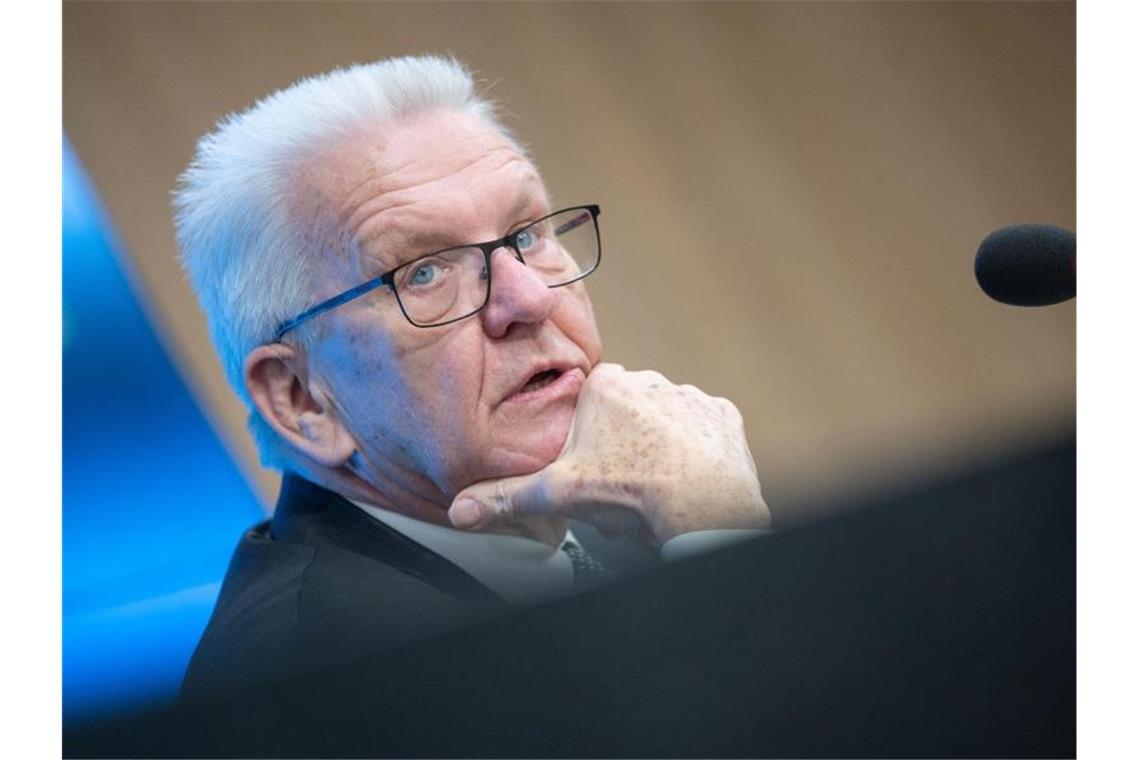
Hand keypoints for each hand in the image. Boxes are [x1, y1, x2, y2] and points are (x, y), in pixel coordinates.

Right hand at [448, 363, 770, 546]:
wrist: (701, 508)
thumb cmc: (632, 493)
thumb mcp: (557, 494)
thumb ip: (505, 497)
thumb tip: (462, 509)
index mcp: (605, 387)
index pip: (587, 402)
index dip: (585, 439)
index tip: (590, 463)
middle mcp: (649, 380)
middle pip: (625, 411)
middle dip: (621, 442)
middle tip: (620, 479)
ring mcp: (689, 397)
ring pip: (665, 419)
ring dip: (659, 444)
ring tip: (654, 481)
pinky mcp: (721, 416)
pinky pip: (703, 428)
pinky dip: (695, 449)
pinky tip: (686, 474)